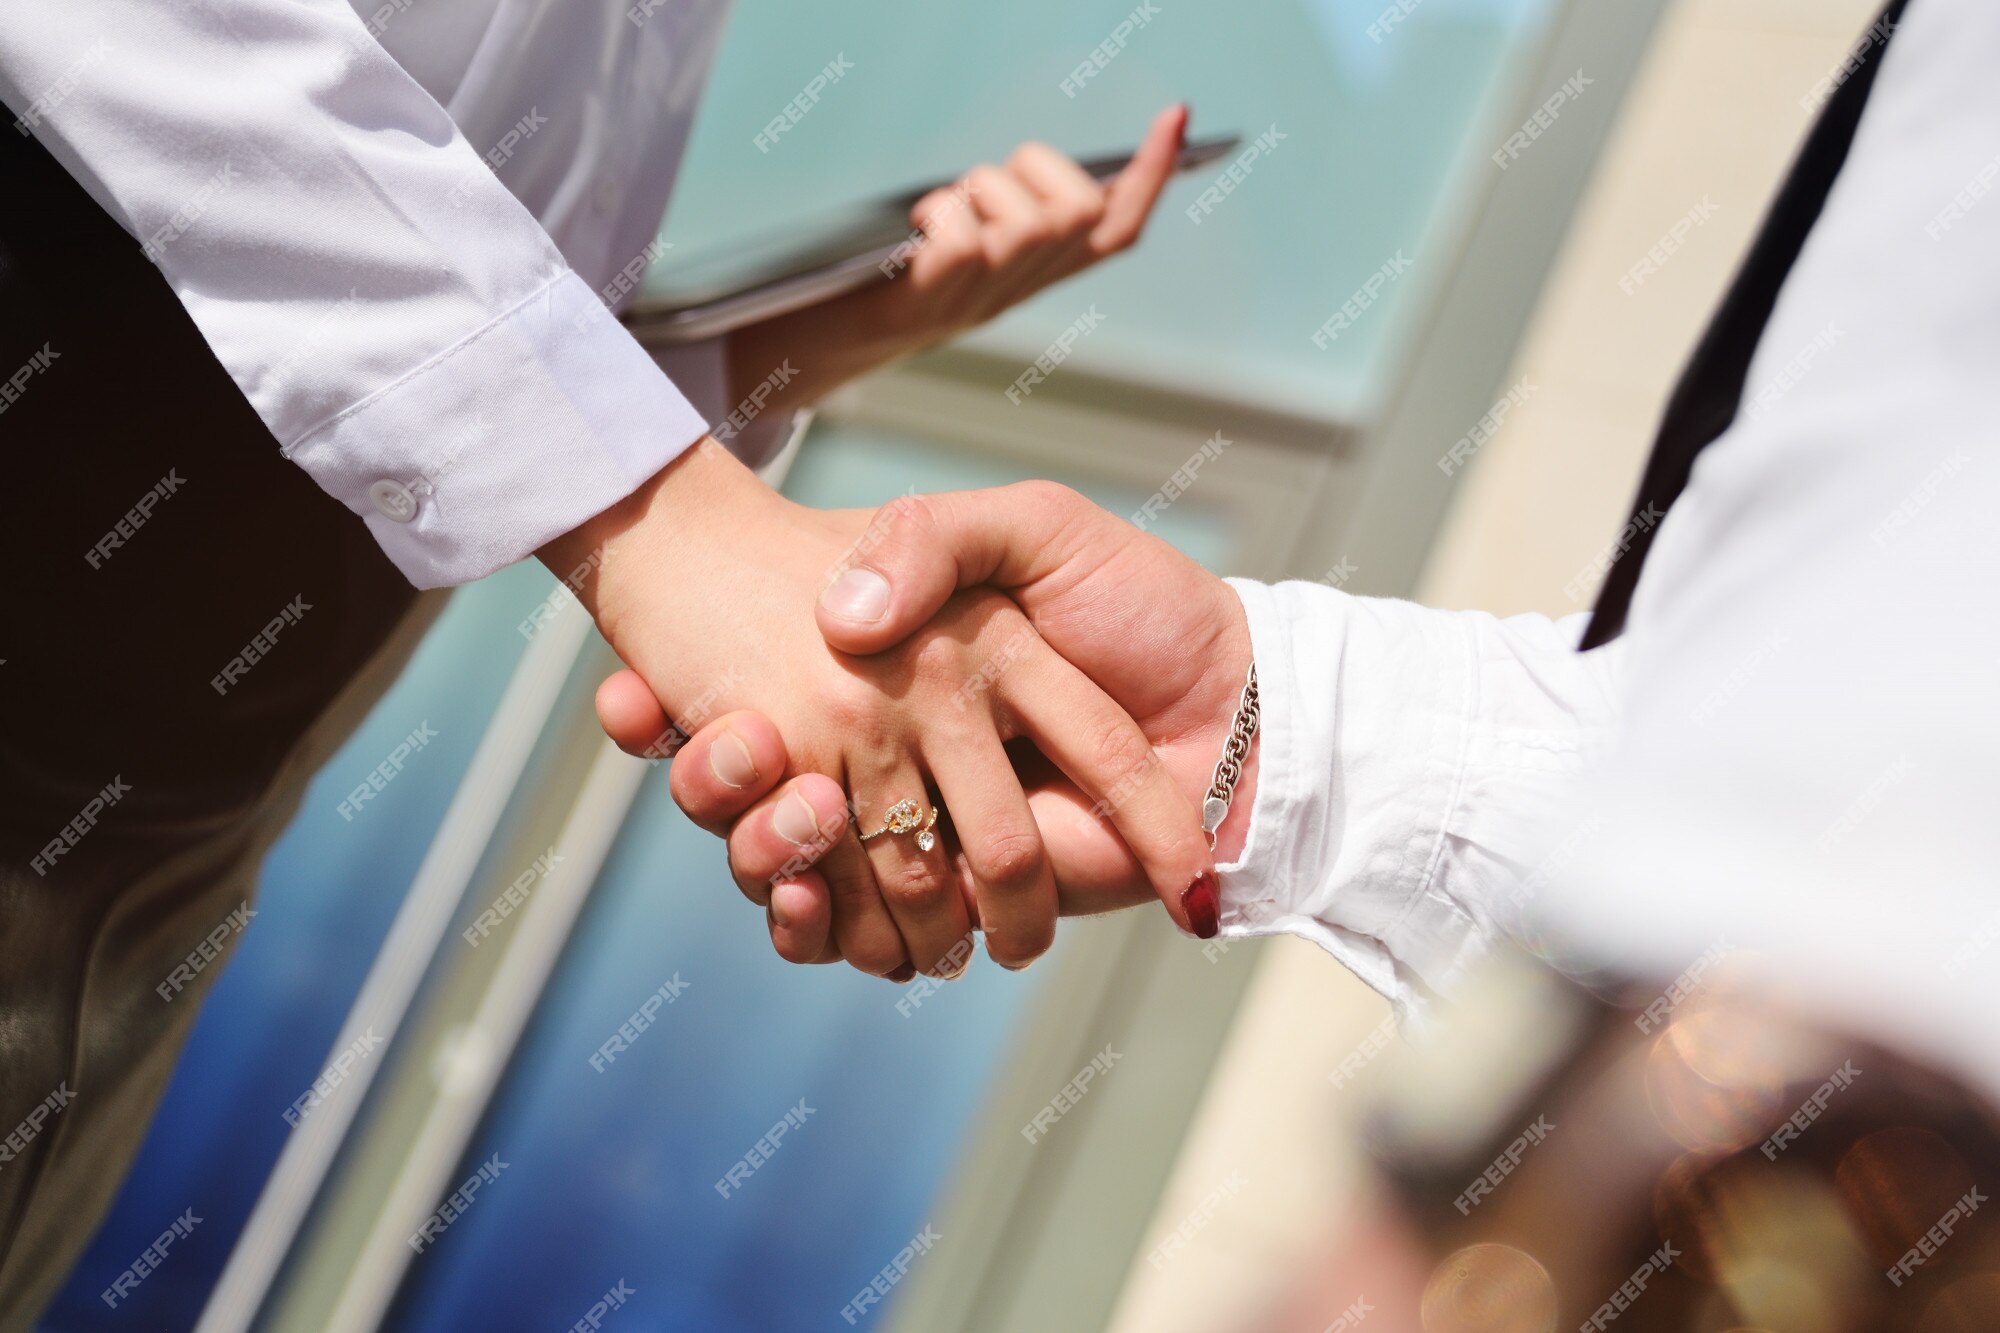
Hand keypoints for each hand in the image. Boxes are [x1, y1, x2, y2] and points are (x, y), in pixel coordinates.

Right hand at [542, 445, 1214, 977]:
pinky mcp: (965, 895)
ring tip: (753, 818)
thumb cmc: (1145, 607)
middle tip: (702, 749)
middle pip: (762, 786)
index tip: (633, 699)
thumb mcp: (1032, 529)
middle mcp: (904, 747)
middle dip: (717, 787)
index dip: (697, 707)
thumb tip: (843, 619)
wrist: (1245, 709)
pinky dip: (820, 928)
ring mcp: (929, 822)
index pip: (767, 696)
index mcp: (903, 663)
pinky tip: (795, 899)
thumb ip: (936, 542)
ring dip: (757, 855)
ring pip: (802, 861)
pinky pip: (861, 928)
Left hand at [722, 105, 1189, 408]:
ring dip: (983, 189)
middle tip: (980, 182)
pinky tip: (911, 229)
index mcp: (1025, 278)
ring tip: (935, 209)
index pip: (1115, 231)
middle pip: (1081, 216)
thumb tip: (1037, 169)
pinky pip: (965, 240)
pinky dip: (941, 214)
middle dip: (1039, 170)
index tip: (1176, 115)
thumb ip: (1000, 214)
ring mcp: (975, 301)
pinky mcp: (929, 300)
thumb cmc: (876, 280)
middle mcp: (1011, 293)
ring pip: (1033, 224)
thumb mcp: (954, 244)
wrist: (807, 345)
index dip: (1152, 176)